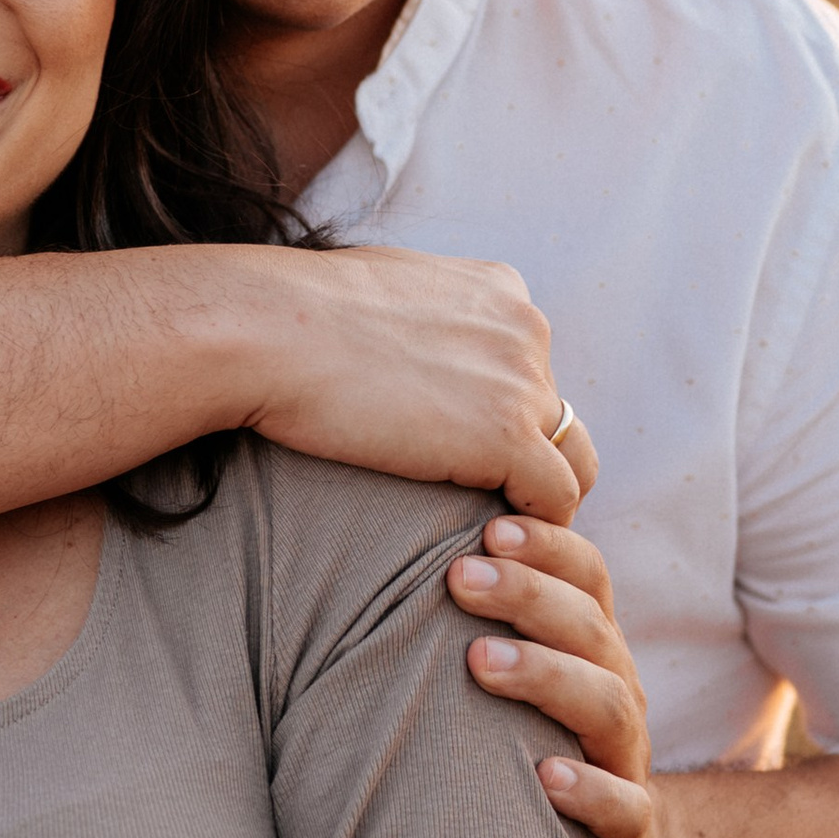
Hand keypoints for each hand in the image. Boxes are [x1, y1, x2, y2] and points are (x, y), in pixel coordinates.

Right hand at [247, 249, 591, 524]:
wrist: (268, 330)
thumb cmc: (294, 314)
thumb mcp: (378, 289)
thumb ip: (417, 314)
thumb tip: (398, 337)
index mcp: (499, 291)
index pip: (531, 365)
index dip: (506, 412)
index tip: (468, 449)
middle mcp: (526, 329)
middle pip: (556, 412)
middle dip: (528, 454)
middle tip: (483, 500)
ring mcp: (522, 383)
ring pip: (570, 459)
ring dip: (539, 498)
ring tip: (498, 535)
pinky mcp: (506, 438)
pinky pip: (555, 499)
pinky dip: (533, 527)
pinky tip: (491, 548)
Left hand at [451, 517, 667, 837]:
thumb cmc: (527, 742)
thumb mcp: (515, 673)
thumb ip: (476, 615)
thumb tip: (393, 531)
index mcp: (589, 645)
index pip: (586, 576)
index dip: (547, 546)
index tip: (487, 529)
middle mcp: (614, 689)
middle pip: (590, 627)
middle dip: (528, 595)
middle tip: (461, 578)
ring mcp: (625, 758)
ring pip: (609, 704)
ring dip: (545, 676)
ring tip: (481, 661)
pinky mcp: (629, 829)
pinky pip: (625, 806)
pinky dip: (588, 788)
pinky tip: (546, 776)